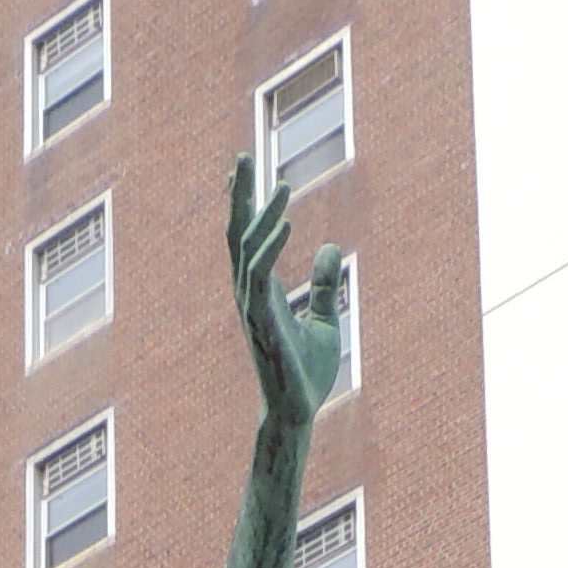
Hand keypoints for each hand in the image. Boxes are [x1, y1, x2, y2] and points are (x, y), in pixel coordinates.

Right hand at [227, 154, 346, 425]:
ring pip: (247, 250)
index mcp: (262, 291)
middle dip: (239, 197)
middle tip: (242, 156)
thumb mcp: (324, 319)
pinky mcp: (262, 322)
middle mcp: (250, 294)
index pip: (247, 239)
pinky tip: (289, 223)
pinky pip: (262, 277)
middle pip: (237, 235)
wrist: (298, 411)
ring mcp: (252, 307)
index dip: (245, 205)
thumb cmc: (306, 373)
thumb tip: (330, 248)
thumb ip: (323, 284)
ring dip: (263, 215)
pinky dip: (273, 248)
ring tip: (282, 184)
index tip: (244, 170)